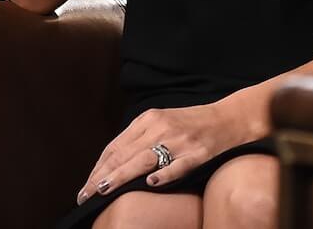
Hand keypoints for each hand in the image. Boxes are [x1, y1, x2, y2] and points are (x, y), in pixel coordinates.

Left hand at [75, 99, 251, 203]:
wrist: (227, 118)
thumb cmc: (190, 124)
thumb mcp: (161, 123)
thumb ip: (139, 138)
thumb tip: (113, 162)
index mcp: (148, 120)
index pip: (115, 146)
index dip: (98, 166)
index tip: (86, 185)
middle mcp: (159, 127)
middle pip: (124, 154)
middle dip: (102, 176)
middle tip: (85, 194)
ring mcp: (178, 141)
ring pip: (144, 159)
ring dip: (121, 176)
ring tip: (104, 190)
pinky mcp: (198, 153)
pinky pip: (178, 165)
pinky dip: (164, 174)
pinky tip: (151, 183)